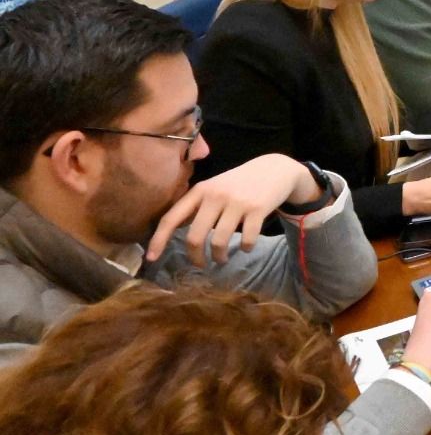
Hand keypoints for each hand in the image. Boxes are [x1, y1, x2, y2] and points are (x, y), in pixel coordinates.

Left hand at [148, 154, 320, 265]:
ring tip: (222, 259)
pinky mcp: (257, 209)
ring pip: (219, 241)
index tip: (151, 259)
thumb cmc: (239, 184)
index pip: (171, 218)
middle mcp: (215, 195)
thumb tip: (173, 232)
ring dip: (219, 257)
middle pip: (195, 236)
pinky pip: (246, 239)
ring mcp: (237, 202)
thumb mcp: (214, 188)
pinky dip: (245, 248)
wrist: (274, 169)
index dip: (159, 240)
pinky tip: (246, 247)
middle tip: (201, 265)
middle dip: (196, 258)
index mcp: (199, 191)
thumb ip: (197, 206)